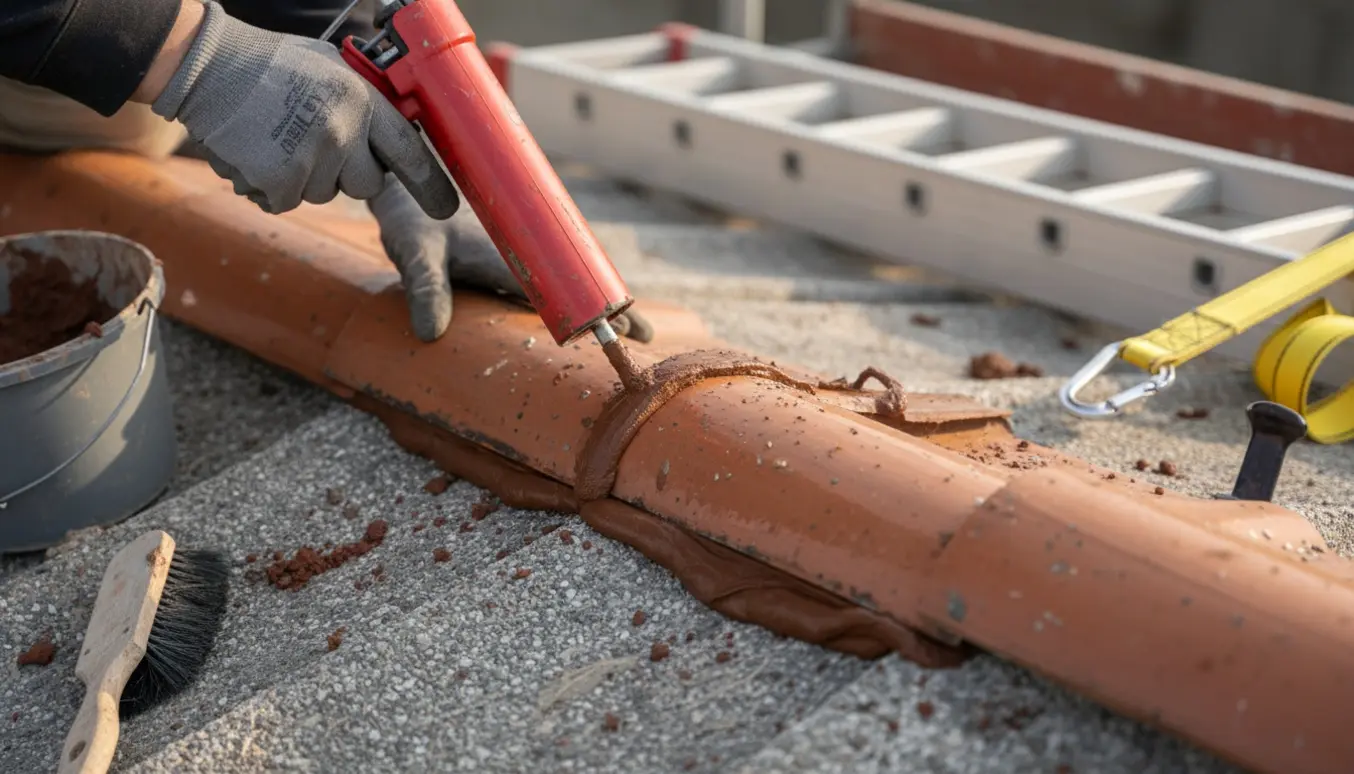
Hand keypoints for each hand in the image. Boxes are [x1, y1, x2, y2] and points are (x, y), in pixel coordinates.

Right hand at [149, 1, 456, 217]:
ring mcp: (313, 158)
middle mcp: (344, 132)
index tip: (446, 208)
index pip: (411, 153)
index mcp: (363, 101)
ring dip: (304, 175)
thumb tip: (394, 130)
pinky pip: (286, 199)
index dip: (431, 185)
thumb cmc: (270, 64)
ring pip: (324, 192)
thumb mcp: (332, 69)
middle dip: (347, 173)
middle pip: (367, 185)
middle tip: (316, 142)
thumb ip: (363, 101)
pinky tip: (257, 151)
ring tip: (277, 136)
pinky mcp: (281, 180)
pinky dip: (270, 185)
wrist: (208, 67)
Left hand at [369, 175, 653, 343]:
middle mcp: (526, 254)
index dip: (600, 306)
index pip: (566, 286)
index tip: (629, 326)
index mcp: (513, 254)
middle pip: (580, 285)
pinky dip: (577, 293)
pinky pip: (553, 278)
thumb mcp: (416, 253)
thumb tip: (430, 334)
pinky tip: (590, 312)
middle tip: (647, 336)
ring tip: (635, 330)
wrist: (404, 187)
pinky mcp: (513, 256)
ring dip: (599, 303)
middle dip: (613, 308)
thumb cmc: (410, 222)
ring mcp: (523, 256)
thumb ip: (425, 289)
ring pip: (572, 281)